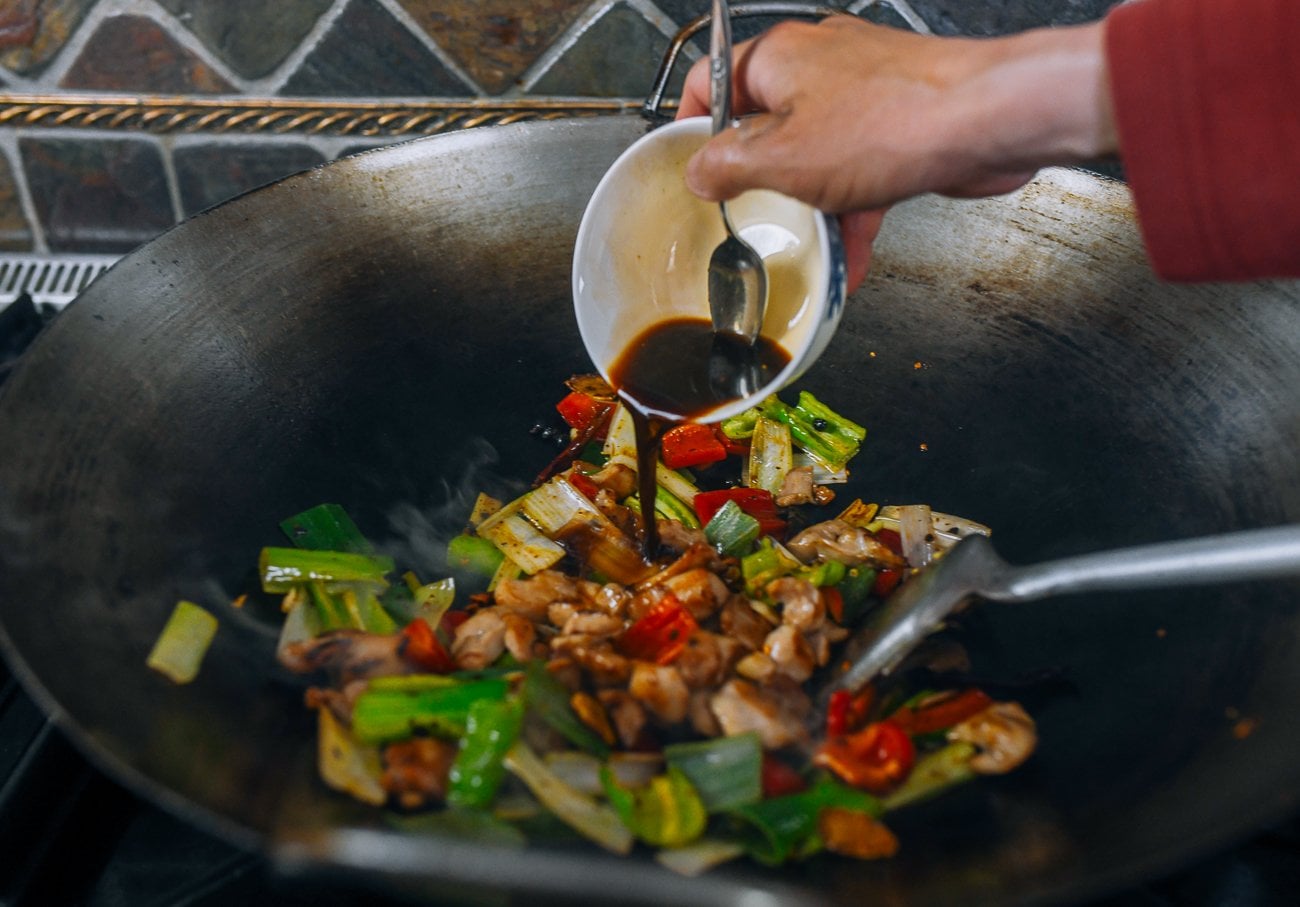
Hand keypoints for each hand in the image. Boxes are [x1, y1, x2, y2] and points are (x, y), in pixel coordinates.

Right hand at [677, 15, 1114, 289]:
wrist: (988, 122)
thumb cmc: (896, 121)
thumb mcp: (782, 159)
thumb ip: (729, 167)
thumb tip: (699, 171)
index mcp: (779, 58)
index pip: (710, 81)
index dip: (692, 126)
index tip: (687, 167)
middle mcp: (819, 66)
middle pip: (766, 124)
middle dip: (760, 179)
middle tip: (745, 214)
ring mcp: (862, 93)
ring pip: (815, 154)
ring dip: (810, 206)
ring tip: (804, 250)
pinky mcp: (899, 124)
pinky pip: (859, 171)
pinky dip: (851, 212)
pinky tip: (850, 259)